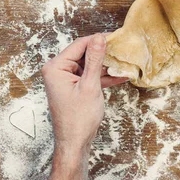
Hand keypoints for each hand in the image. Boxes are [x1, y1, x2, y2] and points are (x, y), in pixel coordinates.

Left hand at [42, 34, 127, 154]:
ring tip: (124, 64)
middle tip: (122, 49)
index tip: (116, 35)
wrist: (74, 143)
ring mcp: (65, 79)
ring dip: (106, 66)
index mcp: (55, 67)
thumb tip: (99, 38)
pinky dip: (103, 77)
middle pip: (84, 53)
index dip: (98, 40)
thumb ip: (95, 60)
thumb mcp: (90, 86)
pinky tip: (120, 76)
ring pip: (89, 65)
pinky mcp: (74, 87)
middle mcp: (57, 70)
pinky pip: (89, 76)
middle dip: (103, 54)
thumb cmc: (78, 118)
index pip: (79, 45)